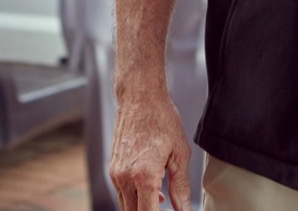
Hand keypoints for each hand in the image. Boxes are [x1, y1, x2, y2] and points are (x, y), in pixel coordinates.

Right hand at [110, 87, 193, 210]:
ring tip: (162, 200)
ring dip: (143, 209)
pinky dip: (136, 199)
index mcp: (144, 176)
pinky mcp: (113, 169)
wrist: (140, 97)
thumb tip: (184, 210)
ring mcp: (116, 174)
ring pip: (126, 207)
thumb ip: (181, 188)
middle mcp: (125, 178)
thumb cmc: (161, 120)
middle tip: (167, 206)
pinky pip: (122, 194)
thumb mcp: (179, 154)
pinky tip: (153, 191)